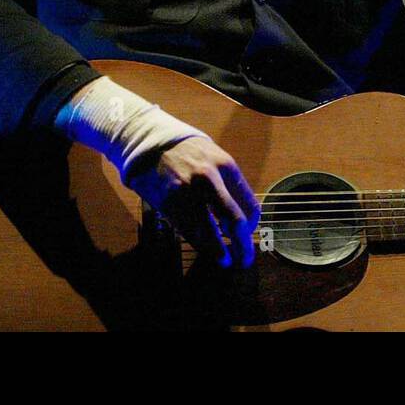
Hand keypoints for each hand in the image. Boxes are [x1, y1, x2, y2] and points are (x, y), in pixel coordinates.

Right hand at [124, 136, 261, 268]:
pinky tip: (207, 250)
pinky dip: (200, 245)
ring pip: (210, 233)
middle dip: (243, 245)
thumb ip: (229, 184)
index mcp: (227, 166)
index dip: (252, 225)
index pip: (250, 204)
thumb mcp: (216, 158)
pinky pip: (189, 231)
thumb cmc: (190, 153)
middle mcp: (210, 179)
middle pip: (235, 221)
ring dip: (220, 252)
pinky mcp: (169, 204)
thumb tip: (244, 216)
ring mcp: (188, 193)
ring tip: (226, 261)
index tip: (248, 233)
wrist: (152, 143)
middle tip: (245, 259)